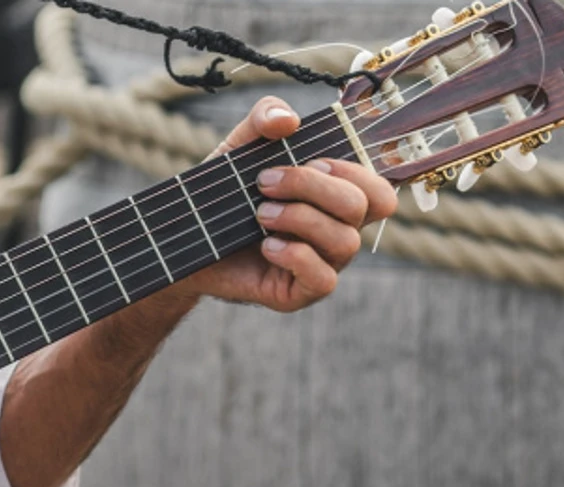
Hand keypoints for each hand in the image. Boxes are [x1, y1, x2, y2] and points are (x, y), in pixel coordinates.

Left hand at [176, 96, 398, 312]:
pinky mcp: (300, 292)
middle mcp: (337, 230)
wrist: (185, 238)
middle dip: (313, 187)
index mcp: (336, 198)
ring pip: (346, 242)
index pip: (378, 188)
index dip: (352, 170)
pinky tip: (267, 246)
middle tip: (265, 183)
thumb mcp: (239, 147)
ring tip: (259, 214)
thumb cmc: (223, 193)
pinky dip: (297, 256)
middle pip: (364, 206)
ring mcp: (322, 263)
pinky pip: (324, 279)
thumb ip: (265, 118)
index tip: (307, 159)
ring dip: (300, 219)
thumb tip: (289, 120)